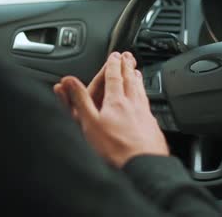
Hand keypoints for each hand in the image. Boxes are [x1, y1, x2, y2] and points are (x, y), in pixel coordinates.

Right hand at [54, 52, 168, 167]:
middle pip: (130, 80)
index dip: (113, 64)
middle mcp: (133, 104)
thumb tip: (68, 81)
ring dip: (137, 79)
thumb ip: (80, 100)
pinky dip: (145, 96)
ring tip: (137, 72)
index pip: (114, 76)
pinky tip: (146, 101)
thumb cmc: (115, 149)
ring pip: (141, 91)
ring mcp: (145, 114)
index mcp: (116, 101)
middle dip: (127, 67)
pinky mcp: (152, 126)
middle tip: (128, 56)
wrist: (144, 165)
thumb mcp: (90, 123)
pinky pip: (148, 104)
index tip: (115, 55)